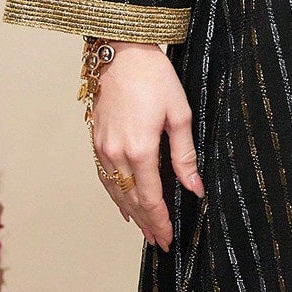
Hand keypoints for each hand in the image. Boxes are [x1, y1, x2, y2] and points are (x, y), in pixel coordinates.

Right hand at [91, 42, 204, 249]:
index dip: (161, 220)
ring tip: (145, 230)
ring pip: (115, 191)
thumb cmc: (154, 76)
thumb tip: (195, 187)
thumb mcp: (179, 114)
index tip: (169, 238)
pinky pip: (104, 176)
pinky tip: (123, 205)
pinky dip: (114, 195)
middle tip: (161, 242)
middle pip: (131, 200)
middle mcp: (116, 153)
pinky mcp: (96, 138)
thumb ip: (185, 155)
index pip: (151, 197)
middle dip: (148, 223)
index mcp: (140, 149)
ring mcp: (102, 147)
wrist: (121, 50)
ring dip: (131, 213)